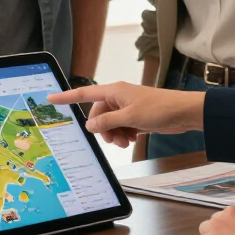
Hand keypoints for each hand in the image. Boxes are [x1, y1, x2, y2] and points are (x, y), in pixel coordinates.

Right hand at [48, 81, 203, 147]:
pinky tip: (132, 139)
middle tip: (114, 140)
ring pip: (109, 124)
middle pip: (98, 115)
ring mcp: (127, 107)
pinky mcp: (135, 117)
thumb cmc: (160, 109)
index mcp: (114, 91)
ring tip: (126, 142)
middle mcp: (118, 98)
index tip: (51, 98)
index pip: (84, 94)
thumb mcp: (130, 117)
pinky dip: (123, 135)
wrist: (183, 113)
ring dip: (114, 135)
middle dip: (103, 130)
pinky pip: (120, 128)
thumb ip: (108, 122)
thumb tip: (90, 125)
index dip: (66, 96)